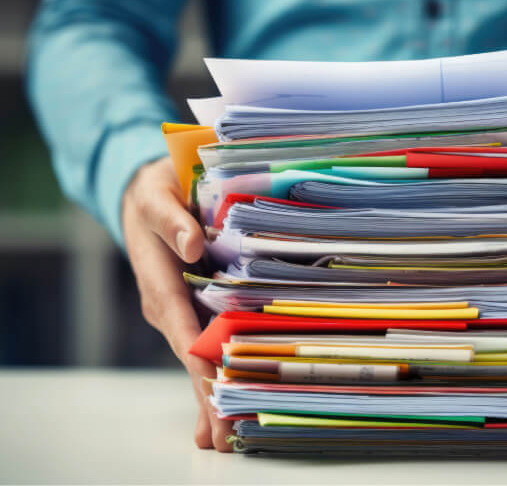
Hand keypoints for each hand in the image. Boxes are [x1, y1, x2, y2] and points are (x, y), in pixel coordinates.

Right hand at [122, 157, 232, 451]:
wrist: (150, 194)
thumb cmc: (155, 193)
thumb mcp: (156, 197)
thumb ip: (171, 220)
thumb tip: (190, 246)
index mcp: (159, 282)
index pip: (181, 327)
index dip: (198, 358)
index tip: (214, 386)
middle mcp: (170, 306)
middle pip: (191, 355)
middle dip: (208, 394)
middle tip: (226, 435)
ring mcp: (182, 311)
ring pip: (200, 356)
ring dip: (215, 392)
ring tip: (230, 434)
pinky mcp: (196, 309)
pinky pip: (209, 343)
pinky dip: (220, 370)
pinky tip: (233, 398)